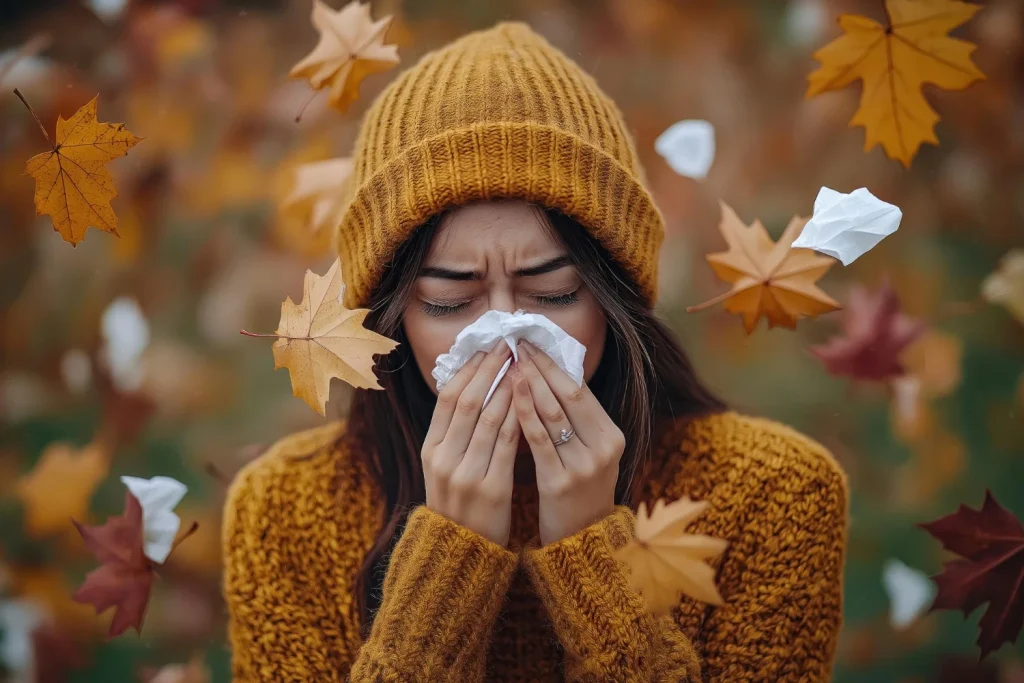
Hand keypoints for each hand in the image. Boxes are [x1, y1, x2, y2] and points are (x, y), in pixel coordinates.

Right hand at [422, 341, 520, 545]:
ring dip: (509, 387)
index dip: (469, 369)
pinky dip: (520, 417)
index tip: (487, 348)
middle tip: (509, 346)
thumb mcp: (444, 467)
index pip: (448, 397)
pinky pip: (509, 444)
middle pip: (468, 401)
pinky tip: (533, 401)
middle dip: (491, 369)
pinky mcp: (492, 488)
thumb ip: (454, 433)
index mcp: (430, 449)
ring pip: (490, 418)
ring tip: (524, 365)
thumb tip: (471, 387)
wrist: (460, 553)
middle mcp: (444, 458)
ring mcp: (466, 474)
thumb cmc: (459, 504)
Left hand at [510, 340, 624, 544]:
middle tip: (518, 345)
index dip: (555, 365)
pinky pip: (538, 440)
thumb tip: (551, 374)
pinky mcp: (560, 482)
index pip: (581, 391)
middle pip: (568, 396)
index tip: (533, 344)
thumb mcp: (590, 453)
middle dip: (541, 367)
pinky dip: (523, 413)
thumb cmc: (578, 489)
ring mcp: (583, 466)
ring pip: (553, 414)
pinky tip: (509, 396)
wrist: (581, 540)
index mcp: (612, 436)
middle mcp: (602, 448)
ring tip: (510, 362)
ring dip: (530, 384)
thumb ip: (577, 420)